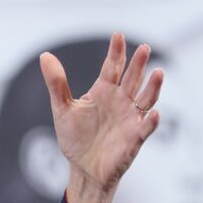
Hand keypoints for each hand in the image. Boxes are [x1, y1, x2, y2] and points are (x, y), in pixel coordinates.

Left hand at [39, 33, 163, 202]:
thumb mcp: (62, 108)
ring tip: (158, 73)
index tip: (117, 35)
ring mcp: (129, 119)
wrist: (83, 168)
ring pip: (146, 99)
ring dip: (153, 87)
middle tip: (144, 48)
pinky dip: (150, 121)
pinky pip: (145, 128)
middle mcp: (120, 102)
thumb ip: (56, 83)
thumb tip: (45, 55)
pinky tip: (154, 114)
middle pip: (132, 79)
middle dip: (138, 64)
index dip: (116, 52)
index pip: (112, 67)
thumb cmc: (75, 137)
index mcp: (102, 92)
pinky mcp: (134, 139)